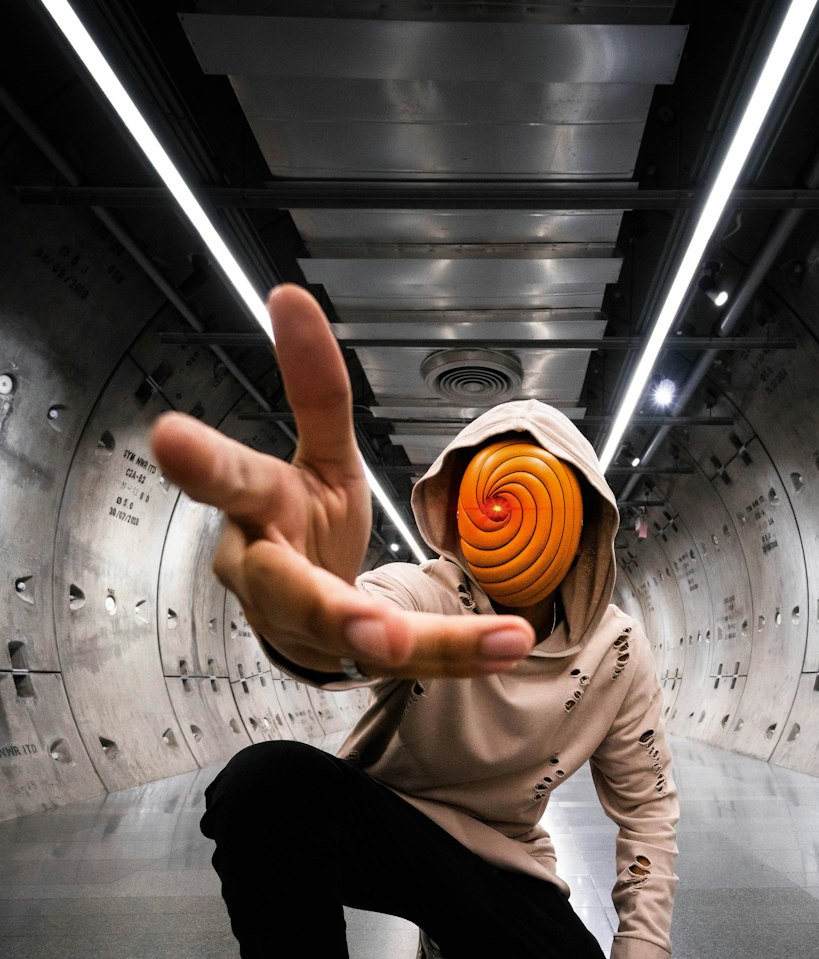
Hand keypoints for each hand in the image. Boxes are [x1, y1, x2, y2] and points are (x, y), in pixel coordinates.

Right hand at [150, 285, 533, 678]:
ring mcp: (309, 631)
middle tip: (377, 634)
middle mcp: (268, 579)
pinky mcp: (351, 662)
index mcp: (255, 510)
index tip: (169, 434)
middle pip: (292, 595)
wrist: (300, 618)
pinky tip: (510, 644)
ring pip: (363, 642)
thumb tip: (289, 296)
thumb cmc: (302, 526)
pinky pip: (407, 661)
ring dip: (426, 645)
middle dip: (332, 614)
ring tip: (493, 642)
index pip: (231, 480)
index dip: (200, 461)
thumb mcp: (318, 455)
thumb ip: (313, 389)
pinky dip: (462, 651)